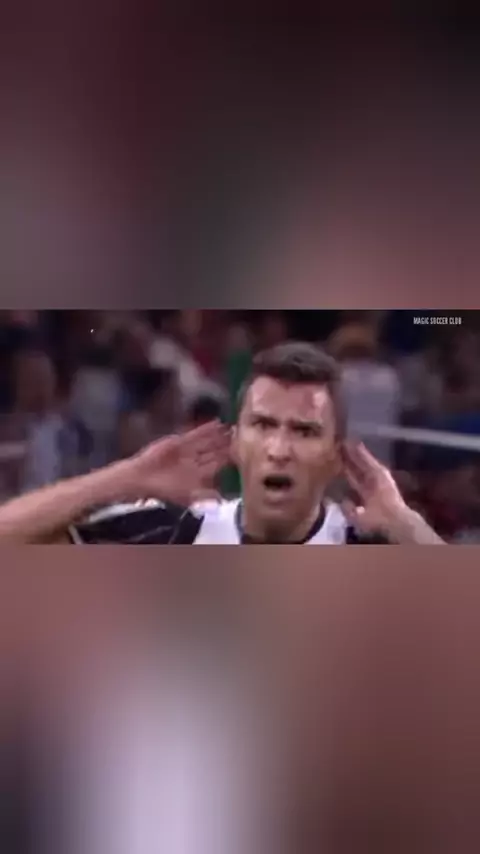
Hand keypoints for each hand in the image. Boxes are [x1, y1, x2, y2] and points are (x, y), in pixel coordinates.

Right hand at [116, 420, 230, 505]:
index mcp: (199, 476)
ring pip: (207, 442)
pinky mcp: (179, 441)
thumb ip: (205, 495)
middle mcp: (195, 462)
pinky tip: (216, 422)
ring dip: (218, 435)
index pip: (218, 465)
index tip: (242, 450)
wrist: (142, 477)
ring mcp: (188, 451)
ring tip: (231, 426)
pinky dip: (206, 429)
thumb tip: (223, 500)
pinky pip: (195, 434)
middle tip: (240, 433)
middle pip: (214, 451)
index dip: (229, 458)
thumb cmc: (164, 489)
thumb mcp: (187, 496)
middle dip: (226, 444)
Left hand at [340, 441, 410, 537]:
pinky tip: (356, 444)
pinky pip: (370, 461)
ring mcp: (378, 478)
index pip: (355, 480)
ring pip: (364, 463)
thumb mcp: (357, 518)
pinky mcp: (382, 473)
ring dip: (356, 453)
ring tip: (346, 443)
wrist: (393, 520)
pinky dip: (363, 453)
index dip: (347, 472)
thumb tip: (342, 501)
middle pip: (359, 469)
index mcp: (368, 495)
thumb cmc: (376, 522)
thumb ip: (348, 509)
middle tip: (341, 448)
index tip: (338, 463)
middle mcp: (373, 484)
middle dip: (350, 460)